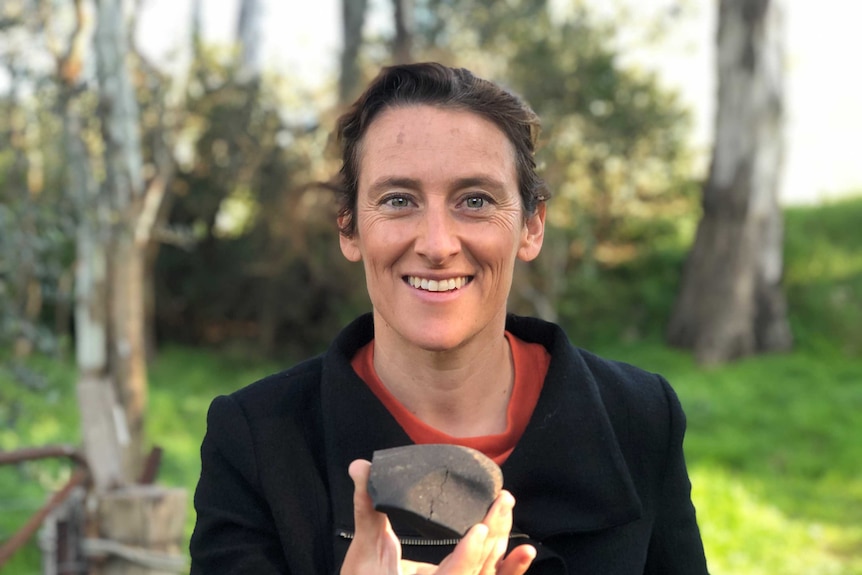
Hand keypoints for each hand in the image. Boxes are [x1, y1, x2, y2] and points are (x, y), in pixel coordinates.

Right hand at [340, 459, 535, 574]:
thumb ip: (366, 507)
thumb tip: (359, 466)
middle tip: (502, 500)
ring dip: (505, 549)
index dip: (467, 557)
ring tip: (508, 511)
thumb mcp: (363, 550)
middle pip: (479, 573)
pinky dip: (509, 569)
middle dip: (494, 537)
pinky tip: (523, 552)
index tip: (480, 529)